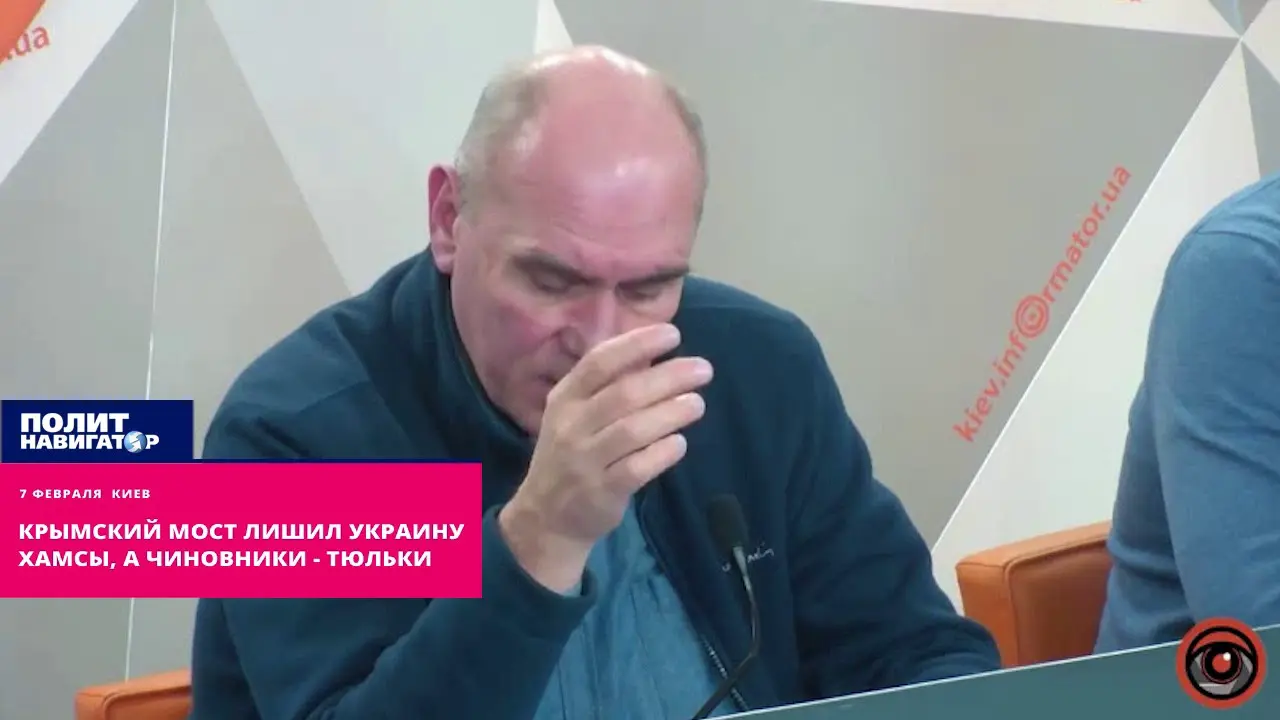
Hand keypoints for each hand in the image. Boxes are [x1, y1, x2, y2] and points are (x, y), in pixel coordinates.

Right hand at [499, 323, 713, 591]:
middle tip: (703, 369)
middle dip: (668, 377)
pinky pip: (637, 468)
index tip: (673, 334)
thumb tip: (653, 349)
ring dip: (671, 412)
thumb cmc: (572, 453)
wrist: (546, 516)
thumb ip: (607, 385)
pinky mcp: (601, 492)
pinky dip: (662, 452)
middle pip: (624, 393)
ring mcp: (584, 460)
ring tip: (697, 403)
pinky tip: (680, 443)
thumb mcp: (575, 414)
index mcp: (565, 398)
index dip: (638, 344)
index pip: (600, 361)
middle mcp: (571, 425)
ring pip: (633, 429)